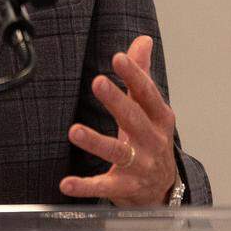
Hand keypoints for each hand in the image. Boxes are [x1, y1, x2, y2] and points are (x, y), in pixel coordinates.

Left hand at [59, 35, 176, 205]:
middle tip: (98, 82)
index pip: (147, 94)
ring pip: (119, 152)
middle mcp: (152, 141)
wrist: (164, 190)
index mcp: (159, 118)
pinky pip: (104, 186)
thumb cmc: (151, 141)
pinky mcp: (125, 188)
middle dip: (117, 101)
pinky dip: (85, 186)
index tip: (118, 58)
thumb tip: (143, 40)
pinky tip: (66, 183)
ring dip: (96, 141)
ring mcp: (140, 166)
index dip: (135, 75)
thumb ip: (142, 74)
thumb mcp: (149, 109)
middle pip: (134, 119)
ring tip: (74, 131)